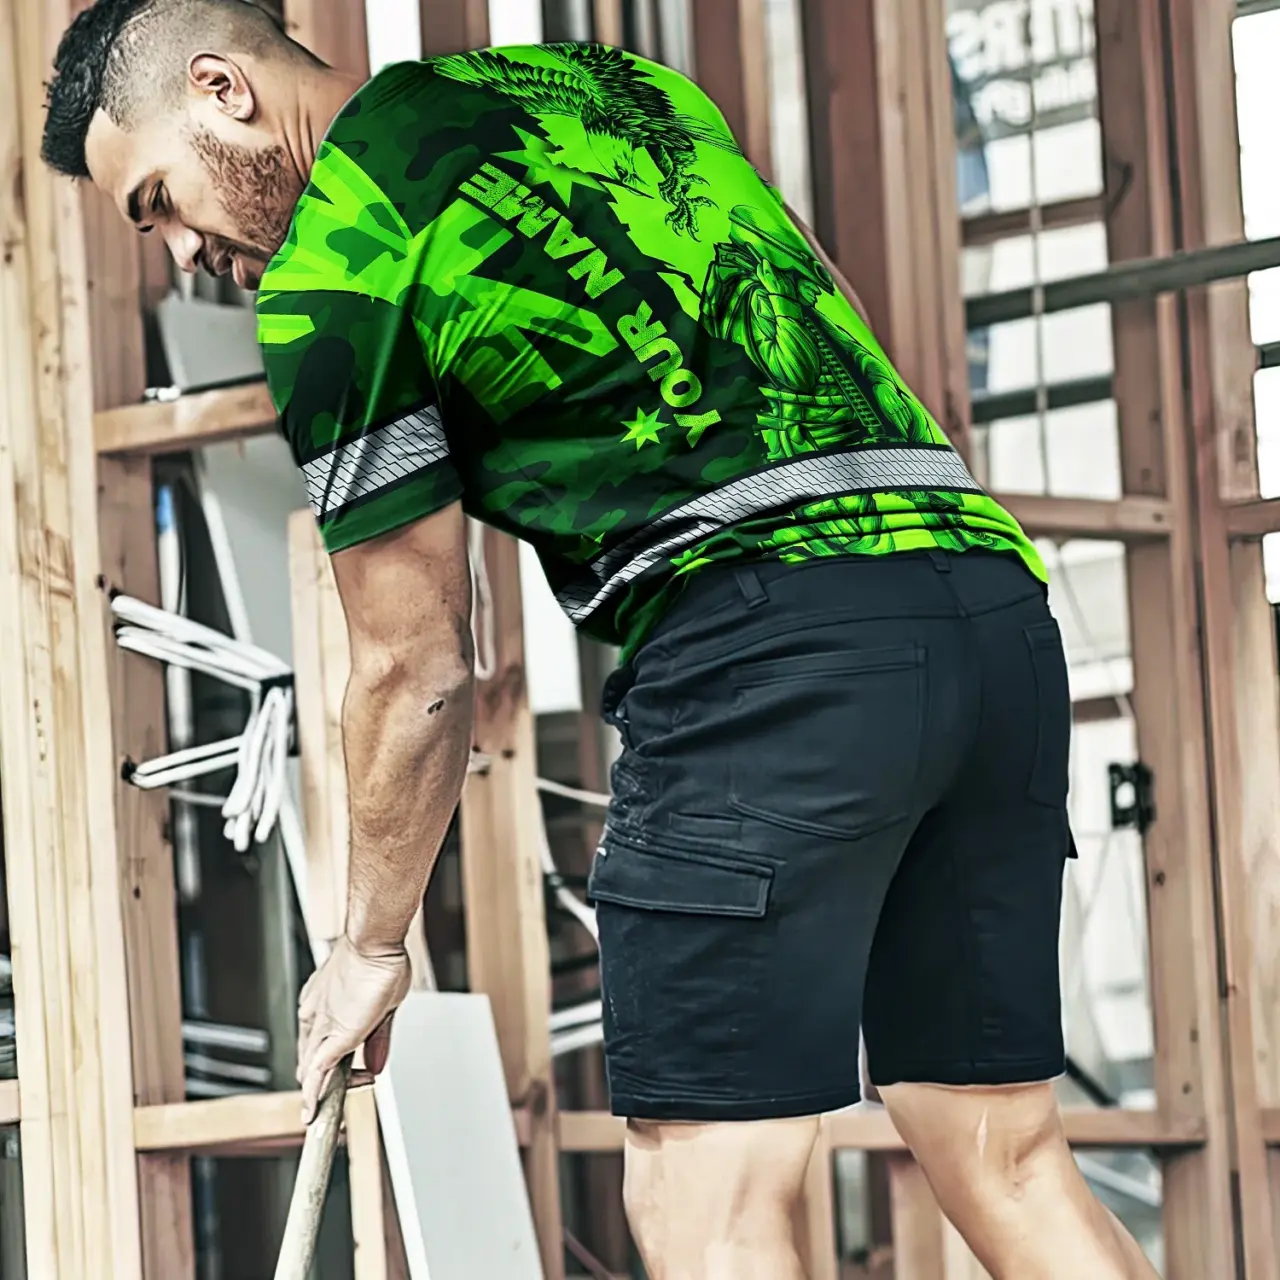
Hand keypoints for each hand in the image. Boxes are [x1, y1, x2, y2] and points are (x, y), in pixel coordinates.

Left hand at [297, 935, 411, 1123]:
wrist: (374, 941)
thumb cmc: (380, 958)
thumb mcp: (384, 1006)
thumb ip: (376, 1039)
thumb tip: (375, 1064)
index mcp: (323, 1005)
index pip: (317, 1044)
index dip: (325, 1066)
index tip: (343, 1078)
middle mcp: (315, 1016)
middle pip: (309, 1060)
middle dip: (322, 1084)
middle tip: (337, 1099)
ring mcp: (321, 1026)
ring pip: (310, 1069)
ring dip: (318, 1093)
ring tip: (323, 1114)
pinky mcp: (333, 1036)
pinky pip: (318, 1073)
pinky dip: (314, 1094)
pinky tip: (312, 1111)